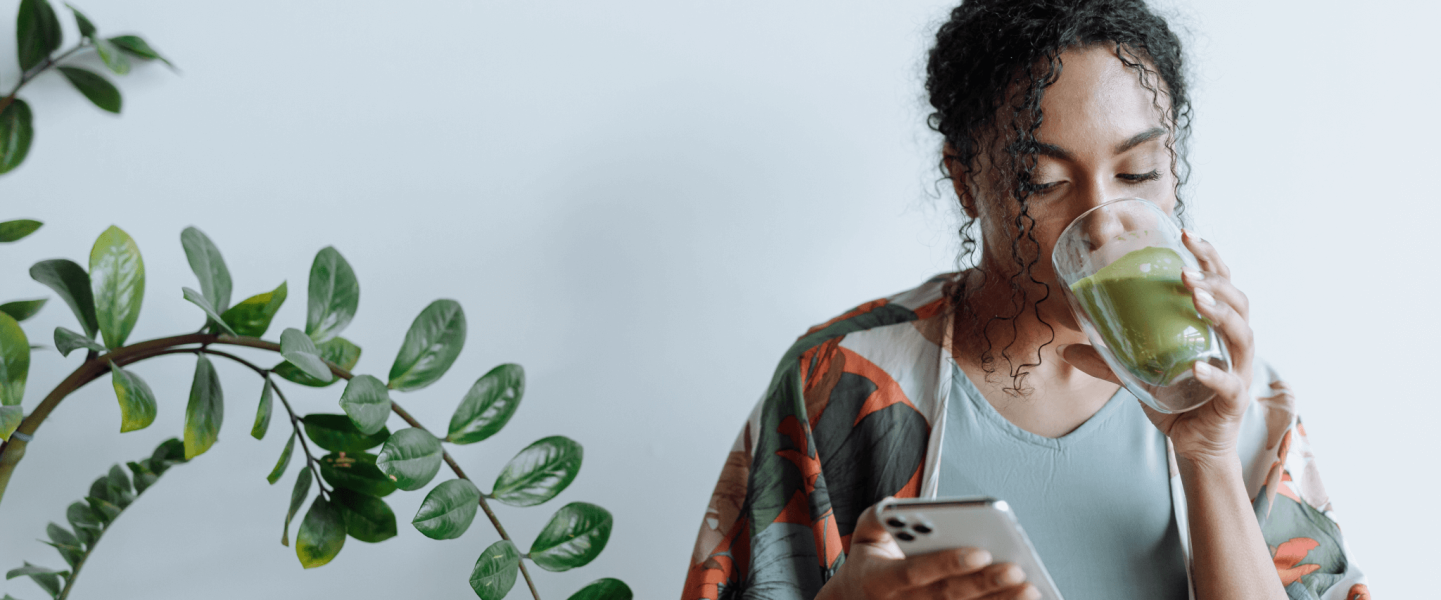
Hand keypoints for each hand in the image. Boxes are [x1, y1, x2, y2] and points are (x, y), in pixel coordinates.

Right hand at [816, 500, 1038, 599]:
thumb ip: (878, 518)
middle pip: (947, 596)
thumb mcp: (862, 539)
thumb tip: (897, 504)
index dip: (947, 563)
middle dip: (985, 584)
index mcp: (880, 579)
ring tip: (1029, 590)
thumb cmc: (868, 569)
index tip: (980, 551)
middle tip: (1015, 570)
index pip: (916, 571)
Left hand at [1058, 229, 1254, 465]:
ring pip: (1242, 335)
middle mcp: (1232, 344)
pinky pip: (1229, 384)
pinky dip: (1214, 374)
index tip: (1184, 232)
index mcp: (1213, 328)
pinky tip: (1197, 365)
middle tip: (1185, 270)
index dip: (1208, 256)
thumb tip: (1065, 349)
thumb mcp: (1135, 376)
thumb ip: (1107, 361)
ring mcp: (1238, 371)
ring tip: (1194, 298)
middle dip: (1215, 280)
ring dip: (1219, 312)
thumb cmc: (1173, 401)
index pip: (1221, 282)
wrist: (1193, 446)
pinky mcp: (1234, 401)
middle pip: (1239, 300)